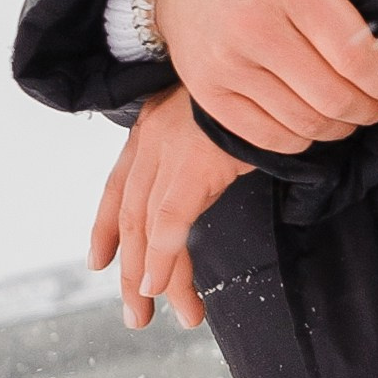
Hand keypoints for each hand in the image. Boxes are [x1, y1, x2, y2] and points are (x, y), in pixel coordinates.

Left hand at [89, 90, 247, 329]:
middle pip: (129, 215)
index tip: (100, 261)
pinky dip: (164, 258)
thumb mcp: (222, 124)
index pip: (119, 185)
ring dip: (149, 277)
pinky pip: (170, 222)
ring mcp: (168, 150)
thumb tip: (210, 183)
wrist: (278, 62)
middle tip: (135, 314)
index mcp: (153, 127)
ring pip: (145, 226)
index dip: (106, 227)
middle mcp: (151, 137)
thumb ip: (205, 154)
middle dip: (129, 270)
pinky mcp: (192, 164)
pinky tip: (161, 287)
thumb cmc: (261, 94)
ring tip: (153, 314)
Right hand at [158, 0, 377, 149]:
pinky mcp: (208, 93)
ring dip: (341, 128)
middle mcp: (253, 26)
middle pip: (334, 96)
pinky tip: (313, 123)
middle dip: (370, 109)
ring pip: (306, 123)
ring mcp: (226, 64)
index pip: (354, 54)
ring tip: (351, 113)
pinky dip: (301, 140)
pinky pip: (269, 137)